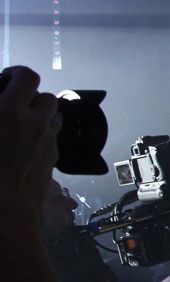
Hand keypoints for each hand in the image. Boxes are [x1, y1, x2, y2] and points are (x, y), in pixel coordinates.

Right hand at [0, 66, 59, 206]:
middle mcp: (35, 123)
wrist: (1, 208)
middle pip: (46, 97)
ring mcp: (48, 141)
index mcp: (10, 112)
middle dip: (31, 98)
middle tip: (13, 106)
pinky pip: (52, 139)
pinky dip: (41, 138)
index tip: (9, 78)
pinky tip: (24, 148)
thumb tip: (4, 107)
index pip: (27, 77)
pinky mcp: (53, 159)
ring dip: (39, 118)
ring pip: (52, 118)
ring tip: (20, 127)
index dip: (19, 73)